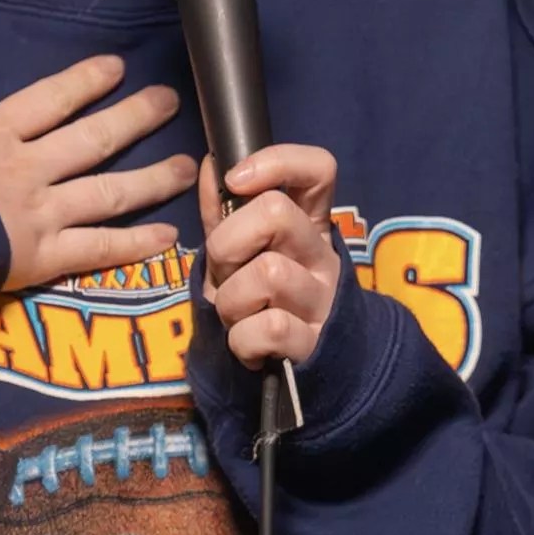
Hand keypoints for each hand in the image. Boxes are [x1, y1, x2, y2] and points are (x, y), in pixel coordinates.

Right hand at [0, 28, 197, 291]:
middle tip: (169, 102)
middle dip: (133, 118)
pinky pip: (98, 249)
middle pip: (91, 139)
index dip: (83, 83)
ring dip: (150, 178)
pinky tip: (168, 238)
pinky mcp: (43, 257)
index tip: (116, 68)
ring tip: (186, 166)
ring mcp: (40, 213)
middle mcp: (26, 168)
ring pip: (108, 192)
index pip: (47, 101)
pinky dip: (134, 245)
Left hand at [199, 146, 343, 369]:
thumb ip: (222, 211)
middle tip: (225, 270)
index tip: (235, 180)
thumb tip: (210, 164)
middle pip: (277, 213)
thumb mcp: (238, 252)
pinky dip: (242, 341)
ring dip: (231, 300)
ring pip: (268, 273)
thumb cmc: (259, 301)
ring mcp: (322, 299)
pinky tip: (248, 346)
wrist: (295, 373)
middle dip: (228, 241)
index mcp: (308, 225)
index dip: (277, 161)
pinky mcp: (315, 343)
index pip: (318, 168)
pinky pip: (268, 329)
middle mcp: (322, 256)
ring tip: (236, 316)